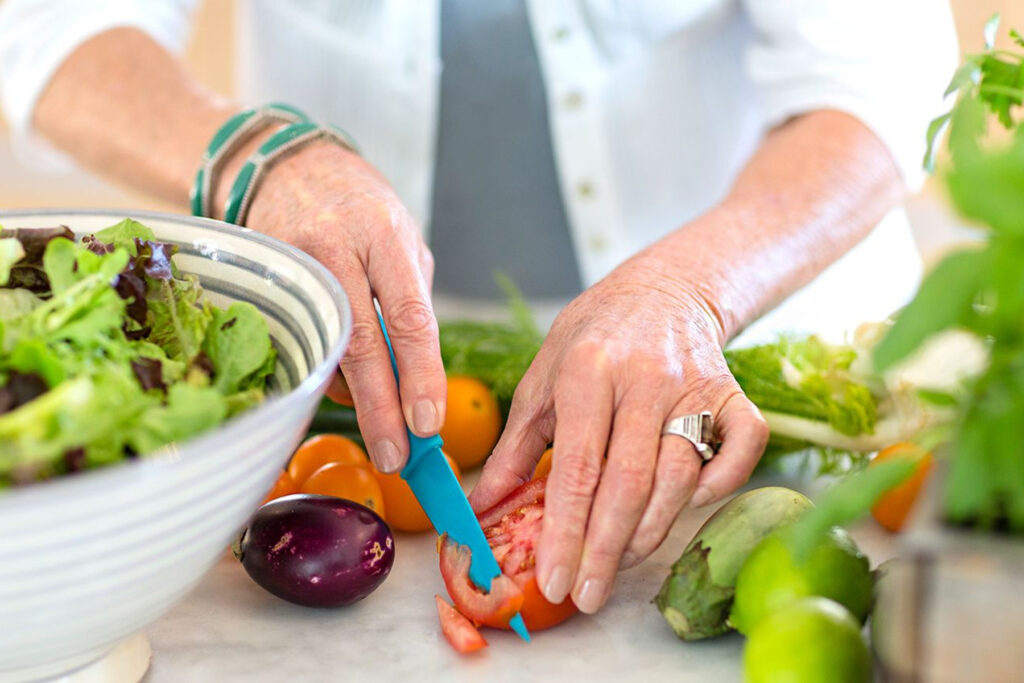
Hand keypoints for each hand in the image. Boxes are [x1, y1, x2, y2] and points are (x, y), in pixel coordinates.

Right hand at [233, 140, 445, 471]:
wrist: (291, 167)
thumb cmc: (362, 212)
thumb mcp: (403, 242)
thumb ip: (410, 302)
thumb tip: (417, 379)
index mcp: (384, 237)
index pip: (410, 317)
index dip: (420, 375)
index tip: (428, 425)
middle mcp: (335, 249)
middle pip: (361, 344)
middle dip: (381, 409)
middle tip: (397, 457)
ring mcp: (292, 264)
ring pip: (325, 350)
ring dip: (354, 395)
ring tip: (377, 414)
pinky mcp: (263, 281)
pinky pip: (299, 343)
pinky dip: (327, 370)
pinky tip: (343, 375)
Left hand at [469, 250, 768, 613]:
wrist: (661, 290)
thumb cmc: (592, 339)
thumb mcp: (541, 378)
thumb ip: (514, 446)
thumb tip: (482, 507)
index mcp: (588, 371)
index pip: (577, 467)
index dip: (565, 531)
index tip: (553, 580)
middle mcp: (645, 378)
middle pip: (630, 482)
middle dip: (606, 549)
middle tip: (586, 595)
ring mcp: (695, 386)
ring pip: (680, 477)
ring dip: (650, 532)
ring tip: (619, 562)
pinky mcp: (732, 393)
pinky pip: (740, 451)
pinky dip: (719, 487)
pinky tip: (686, 507)